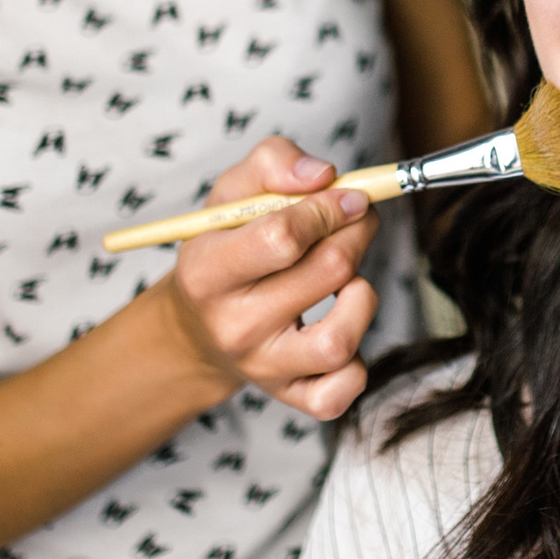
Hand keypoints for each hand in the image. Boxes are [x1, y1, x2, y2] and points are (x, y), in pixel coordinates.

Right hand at [160, 138, 380, 419]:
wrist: (197, 329)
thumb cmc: (224, 247)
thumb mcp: (230, 194)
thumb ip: (273, 162)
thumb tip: (324, 176)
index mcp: (207, 271)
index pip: (281, 238)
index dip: (328, 208)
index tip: (347, 195)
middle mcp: (233, 326)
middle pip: (326, 273)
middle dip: (356, 233)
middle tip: (356, 220)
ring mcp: (264, 367)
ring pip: (339, 340)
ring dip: (362, 295)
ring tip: (347, 279)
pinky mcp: (291, 396)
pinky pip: (344, 390)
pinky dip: (358, 363)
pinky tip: (342, 327)